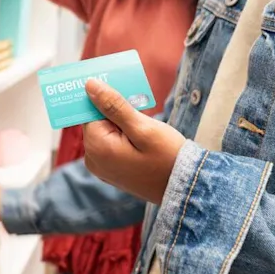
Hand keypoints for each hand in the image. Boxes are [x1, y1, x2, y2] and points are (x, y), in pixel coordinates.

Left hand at [82, 79, 185, 203]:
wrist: (184, 188)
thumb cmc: (167, 157)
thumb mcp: (142, 127)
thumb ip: (113, 106)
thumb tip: (89, 85)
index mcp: (97, 148)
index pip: (89, 111)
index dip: (106, 99)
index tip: (123, 93)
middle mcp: (93, 159)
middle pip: (96, 121)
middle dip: (115, 111)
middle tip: (139, 109)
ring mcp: (101, 167)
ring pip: (104, 131)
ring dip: (120, 122)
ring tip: (143, 124)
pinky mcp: (110, 170)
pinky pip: (110, 144)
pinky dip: (122, 135)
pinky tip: (140, 135)